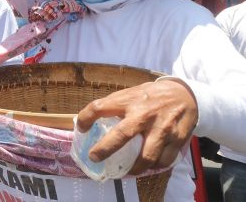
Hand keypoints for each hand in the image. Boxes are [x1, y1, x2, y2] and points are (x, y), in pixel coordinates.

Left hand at [76, 78, 198, 173]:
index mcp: (129, 100)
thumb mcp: (131, 94)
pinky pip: (163, 160)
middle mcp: (144, 114)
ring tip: (126, 171)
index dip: (85, 118)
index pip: (100, 107)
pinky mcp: (176, 139)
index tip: (81, 128)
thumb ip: (115, 106)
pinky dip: (153, 167)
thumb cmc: (151, 96)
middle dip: (105, 150)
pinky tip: (147, 166)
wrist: (185, 94)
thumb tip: (90, 120)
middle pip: (121, 135)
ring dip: (134, 168)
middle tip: (94, 158)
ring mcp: (161, 128)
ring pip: (146, 156)